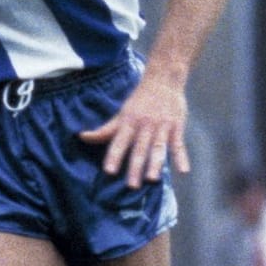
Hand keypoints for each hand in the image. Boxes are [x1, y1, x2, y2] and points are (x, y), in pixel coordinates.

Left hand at [78, 70, 187, 188]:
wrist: (163, 79)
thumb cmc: (140, 100)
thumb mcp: (121, 114)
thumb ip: (105, 130)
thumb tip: (82, 137)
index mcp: (129, 122)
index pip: (119, 142)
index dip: (114, 156)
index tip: (109, 171)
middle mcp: (144, 125)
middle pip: (139, 148)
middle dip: (136, 167)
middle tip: (132, 186)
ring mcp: (161, 126)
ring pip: (158, 147)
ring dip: (155, 163)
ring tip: (152, 179)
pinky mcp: (176, 126)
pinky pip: (179, 144)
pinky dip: (182, 157)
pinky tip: (184, 171)